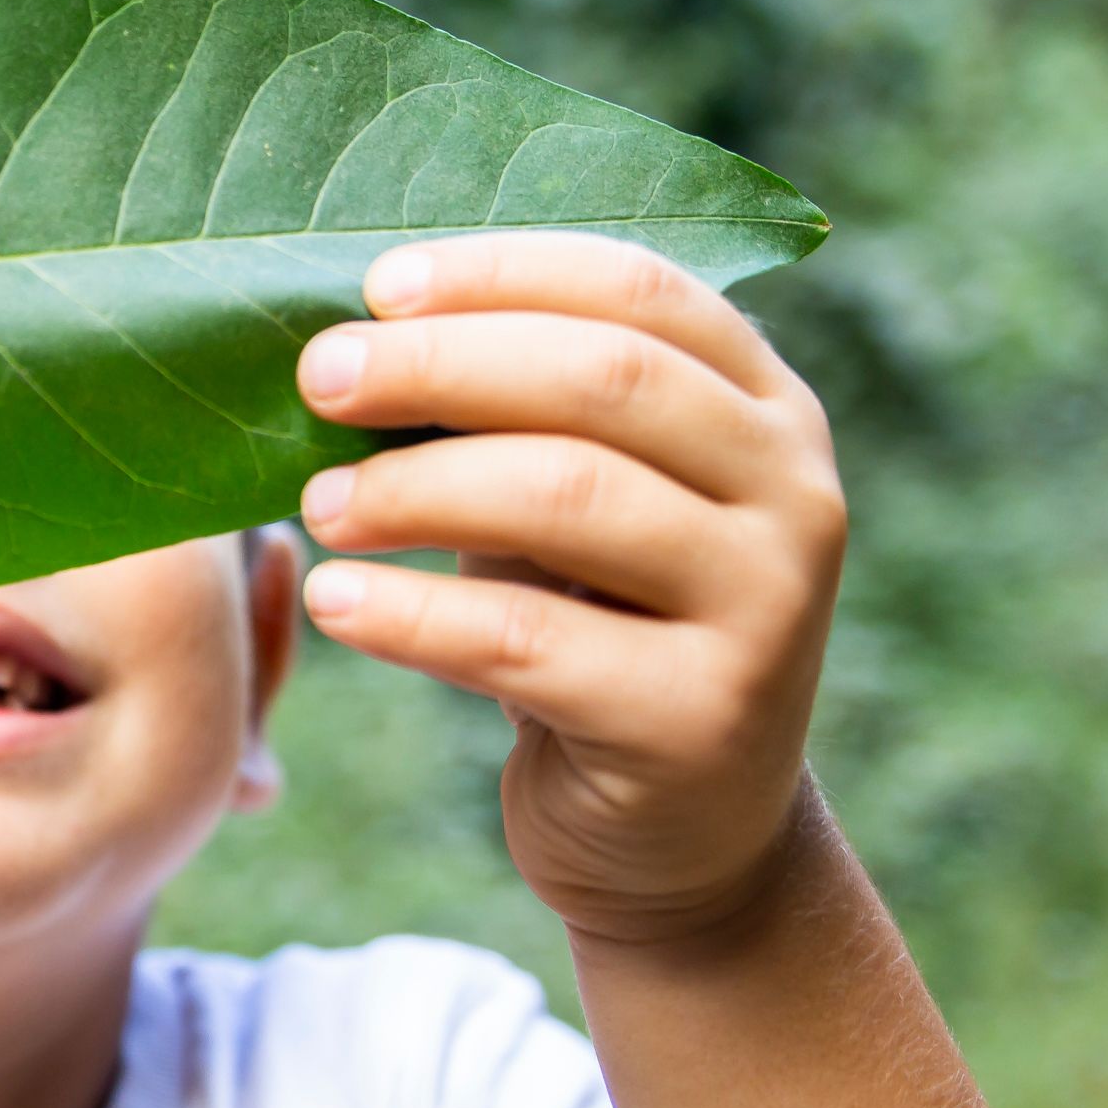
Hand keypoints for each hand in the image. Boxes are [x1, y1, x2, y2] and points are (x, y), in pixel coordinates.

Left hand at [292, 231, 847, 946]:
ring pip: (568, 497)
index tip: (376, 286)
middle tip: (318, 377)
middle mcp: (793, 494)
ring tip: (315, 507)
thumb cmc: (593, 623)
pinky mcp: (701, 721)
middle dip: (440, 364)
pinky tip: (334, 602)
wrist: (679, 833)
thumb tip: (344, 338)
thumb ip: (507, 413)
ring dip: (414, 486)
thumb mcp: (570, 498)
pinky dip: (410, 614)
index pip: (639, 289)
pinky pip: (527, 642)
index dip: (502, 273)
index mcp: (764, 407)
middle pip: (603, 380)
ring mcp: (766, 610)